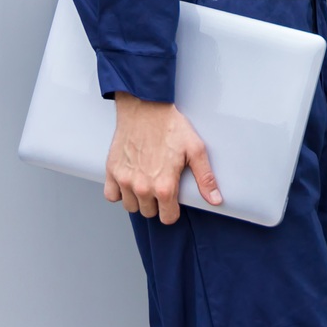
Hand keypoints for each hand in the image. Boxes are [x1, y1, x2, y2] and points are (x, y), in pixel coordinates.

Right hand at [103, 94, 219, 224]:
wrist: (146, 108)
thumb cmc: (172, 127)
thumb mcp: (196, 150)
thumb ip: (206, 178)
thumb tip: (215, 200)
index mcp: (164, 185)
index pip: (168, 218)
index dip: (173, 211)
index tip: (174, 201)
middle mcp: (142, 187)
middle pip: (149, 213)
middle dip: (157, 204)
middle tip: (162, 187)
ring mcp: (124, 180)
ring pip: (131, 207)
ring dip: (139, 200)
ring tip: (148, 184)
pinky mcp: (111, 171)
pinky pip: (111, 196)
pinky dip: (119, 193)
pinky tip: (130, 182)